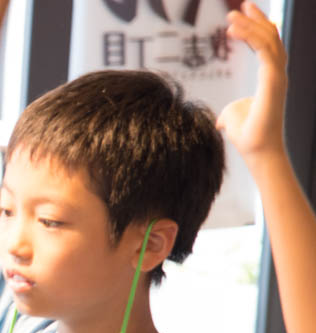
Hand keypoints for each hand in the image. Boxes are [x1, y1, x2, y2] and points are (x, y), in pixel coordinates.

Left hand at [216, 2, 286, 161]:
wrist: (258, 152)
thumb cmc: (248, 136)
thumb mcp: (233, 118)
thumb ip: (229, 113)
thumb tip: (221, 121)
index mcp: (269, 78)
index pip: (267, 46)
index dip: (257, 28)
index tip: (244, 15)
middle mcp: (276, 74)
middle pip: (270, 38)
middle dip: (256, 20)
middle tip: (240, 5)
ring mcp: (277, 77)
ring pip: (269, 41)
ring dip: (250, 25)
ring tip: (232, 15)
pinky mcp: (273, 81)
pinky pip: (264, 52)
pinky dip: (250, 38)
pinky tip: (233, 30)